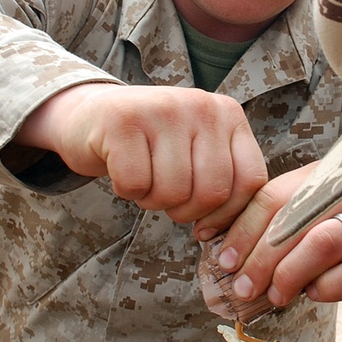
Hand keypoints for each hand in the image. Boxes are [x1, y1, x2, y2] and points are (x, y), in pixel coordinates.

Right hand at [13, 82, 266, 222]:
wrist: (92, 114)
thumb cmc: (151, 145)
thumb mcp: (197, 151)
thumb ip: (222, 180)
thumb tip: (231, 235)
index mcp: (228, 114)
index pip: (250, 180)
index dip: (227, 215)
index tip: (205, 225)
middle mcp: (201, 105)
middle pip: (212, 192)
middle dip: (186, 212)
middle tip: (166, 198)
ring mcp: (163, 109)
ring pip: (173, 192)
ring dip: (153, 201)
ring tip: (145, 180)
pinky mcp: (123, 120)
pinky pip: (135, 184)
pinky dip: (127, 190)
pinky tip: (123, 170)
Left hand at [199, 167, 341, 310]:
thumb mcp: (315, 224)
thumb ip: (277, 229)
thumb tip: (220, 250)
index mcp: (323, 174)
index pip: (272, 196)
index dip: (242, 230)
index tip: (222, 260)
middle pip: (294, 219)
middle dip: (261, 258)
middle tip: (243, 288)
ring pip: (323, 242)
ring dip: (291, 274)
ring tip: (276, 296)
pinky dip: (328, 287)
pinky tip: (316, 295)